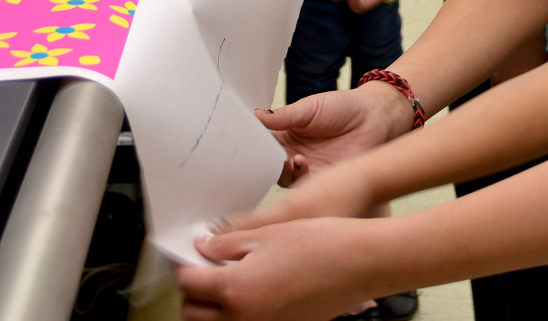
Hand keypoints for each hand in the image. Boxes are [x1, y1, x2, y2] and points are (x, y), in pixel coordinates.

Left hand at [177, 218, 380, 320]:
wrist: (361, 264)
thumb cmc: (318, 243)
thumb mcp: (266, 234)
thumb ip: (227, 245)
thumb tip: (203, 250)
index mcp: (235, 290)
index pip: (189, 284)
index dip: (186, 266)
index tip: (190, 255)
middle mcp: (244, 319)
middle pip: (194, 315)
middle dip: (193, 292)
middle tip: (203, 269)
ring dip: (212, 308)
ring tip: (226, 281)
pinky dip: (240, 314)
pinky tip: (253, 291)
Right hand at [253, 81, 411, 185]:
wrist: (373, 118)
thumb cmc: (341, 108)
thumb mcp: (309, 108)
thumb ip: (284, 116)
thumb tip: (255, 114)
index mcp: (285, 136)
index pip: (260, 144)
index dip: (251, 145)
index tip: (241, 143)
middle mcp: (290, 155)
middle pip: (266, 165)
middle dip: (260, 163)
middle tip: (258, 157)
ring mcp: (305, 170)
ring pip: (282, 178)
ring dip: (281, 170)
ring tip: (288, 156)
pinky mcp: (320, 182)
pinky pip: (302, 186)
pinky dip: (297, 176)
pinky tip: (300, 162)